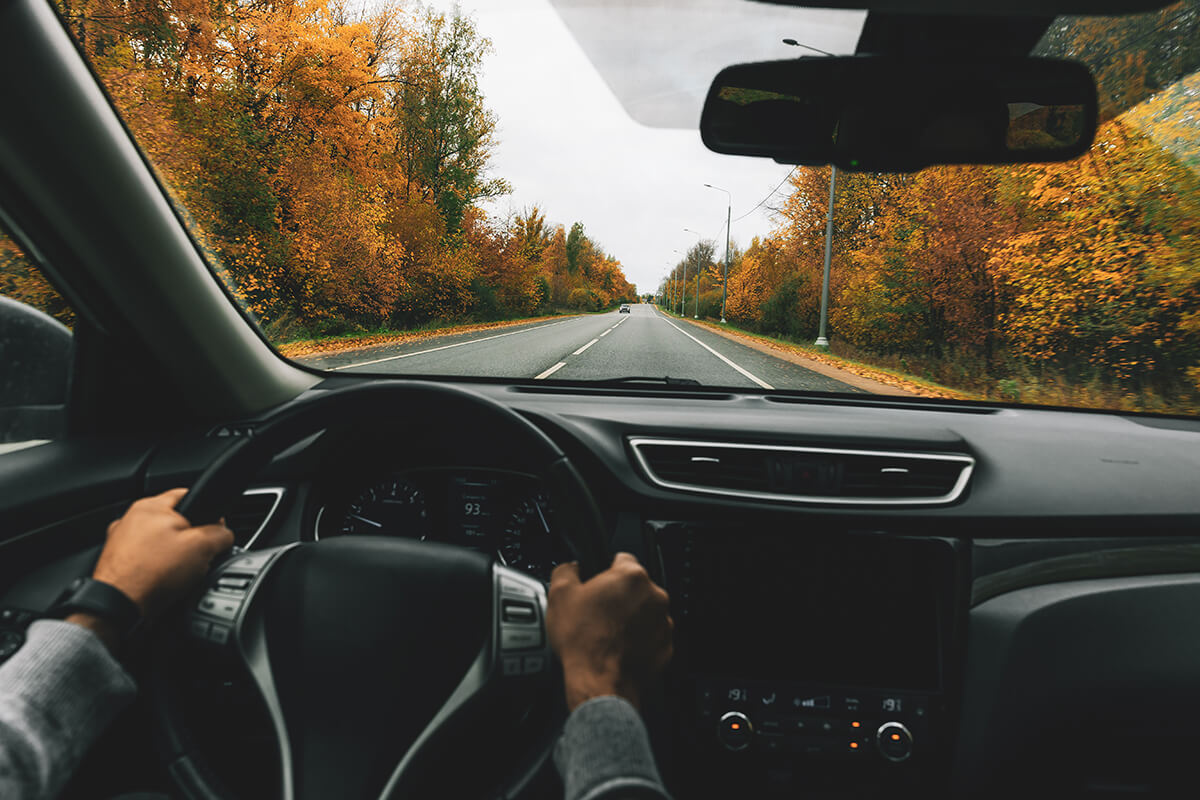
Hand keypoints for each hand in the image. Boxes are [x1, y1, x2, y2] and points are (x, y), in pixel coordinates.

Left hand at [88, 488, 233, 625]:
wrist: (119, 607)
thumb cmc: (151, 574)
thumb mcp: (203, 547)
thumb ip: (220, 534)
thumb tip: (224, 535)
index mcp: (150, 506)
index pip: (189, 495)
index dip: (209, 513)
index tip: (215, 532)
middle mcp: (130, 519)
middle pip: (175, 522)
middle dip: (190, 539)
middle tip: (198, 557)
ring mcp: (119, 542)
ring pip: (160, 543)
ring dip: (172, 556)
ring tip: (178, 574)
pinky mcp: (116, 564)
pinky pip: (146, 561)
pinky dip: (156, 569)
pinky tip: (162, 582)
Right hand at [546, 552, 672, 711]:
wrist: (599, 682)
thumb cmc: (583, 641)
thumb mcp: (559, 595)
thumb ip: (566, 571)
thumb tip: (570, 568)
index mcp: (631, 577)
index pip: (622, 559)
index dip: (605, 571)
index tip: (597, 584)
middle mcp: (654, 596)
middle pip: (635, 587)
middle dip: (618, 597)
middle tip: (597, 613)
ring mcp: (663, 623)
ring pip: (645, 612)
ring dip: (630, 619)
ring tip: (606, 634)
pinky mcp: (666, 647)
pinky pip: (651, 637)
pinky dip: (638, 640)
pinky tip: (618, 648)